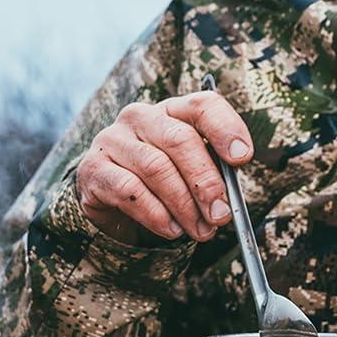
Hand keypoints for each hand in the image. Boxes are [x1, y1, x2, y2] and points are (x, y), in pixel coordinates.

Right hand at [75, 88, 252, 245]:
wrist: (111, 201)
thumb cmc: (161, 184)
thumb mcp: (189, 174)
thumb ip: (212, 177)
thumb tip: (229, 202)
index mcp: (172, 111)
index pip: (202, 106)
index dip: (225, 129)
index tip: (242, 158)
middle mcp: (140, 117)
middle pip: (180, 139)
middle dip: (206, 182)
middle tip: (221, 214)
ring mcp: (112, 140)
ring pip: (156, 167)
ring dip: (184, 205)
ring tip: (200, 230)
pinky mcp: (93, 168)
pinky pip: (129, 190)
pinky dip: (156, 214)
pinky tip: (171, 229)